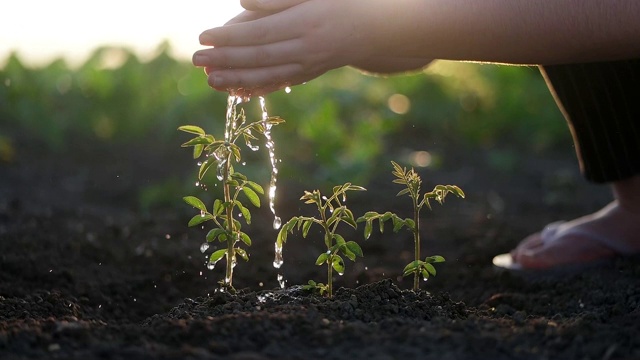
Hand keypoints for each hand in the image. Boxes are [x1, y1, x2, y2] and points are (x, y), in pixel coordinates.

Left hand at [193, 0, 375, 96]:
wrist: (371, 28)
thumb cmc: (338, 2)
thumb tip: (243, 4)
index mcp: (304, 22)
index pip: (259, 33)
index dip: (229, 37)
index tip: (203, 36)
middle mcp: (306, 49)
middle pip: (258, 57)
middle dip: (224, 59)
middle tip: (195, 59)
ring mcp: (307, 66)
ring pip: (267, 76)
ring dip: (235, 79)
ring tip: (209, 80)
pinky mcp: (307, 75)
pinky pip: (279, 85)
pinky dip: (256, 90)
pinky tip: (235, 92)